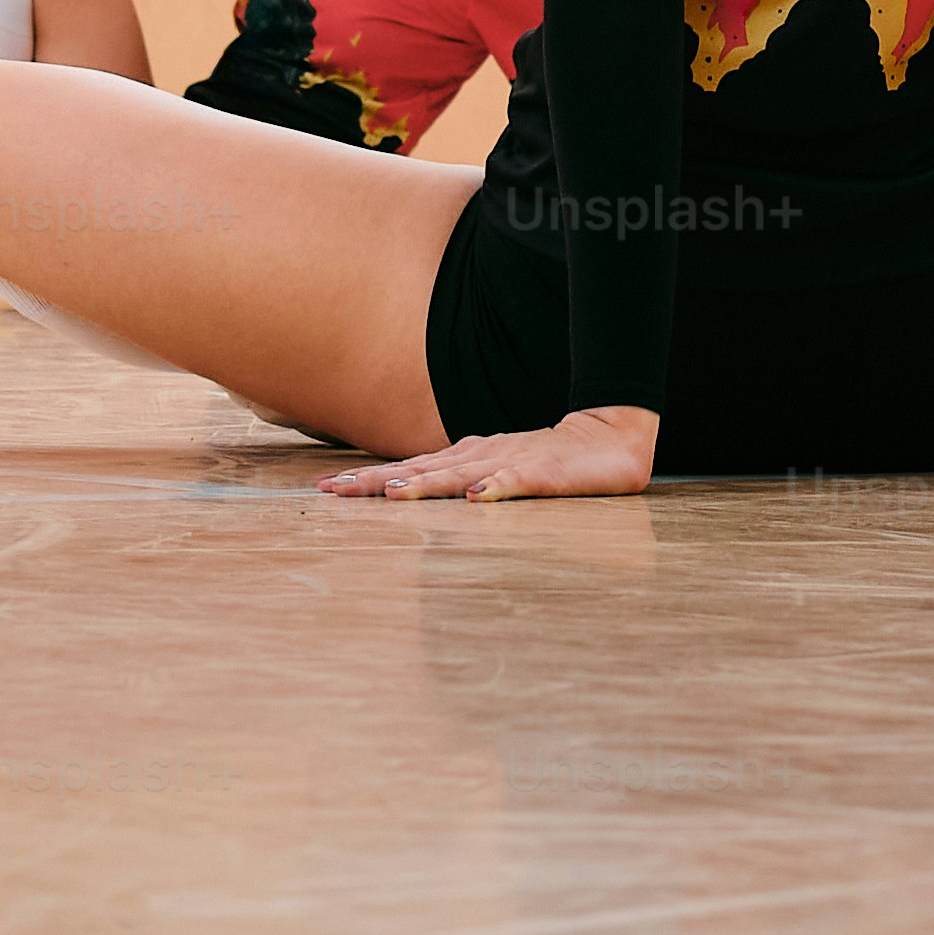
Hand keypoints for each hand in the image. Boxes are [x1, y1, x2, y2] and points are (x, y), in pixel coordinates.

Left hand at [321, 405, 658, 500]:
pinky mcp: (543, 474)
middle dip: (376, 482)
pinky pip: (517, 482)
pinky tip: (479, 496)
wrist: (606, 438)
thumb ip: (456, 477)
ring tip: (394, 496)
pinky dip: (497, 488)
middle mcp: (479, 457)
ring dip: (426, 485)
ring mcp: (509, 463)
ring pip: (459, 476)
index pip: (409, 468)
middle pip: (420, 471)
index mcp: (466, 457)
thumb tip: (406, 488)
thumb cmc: (545, 458)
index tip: (328, 488)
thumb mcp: (493, 468)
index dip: (368, 478)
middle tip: (334, 492)